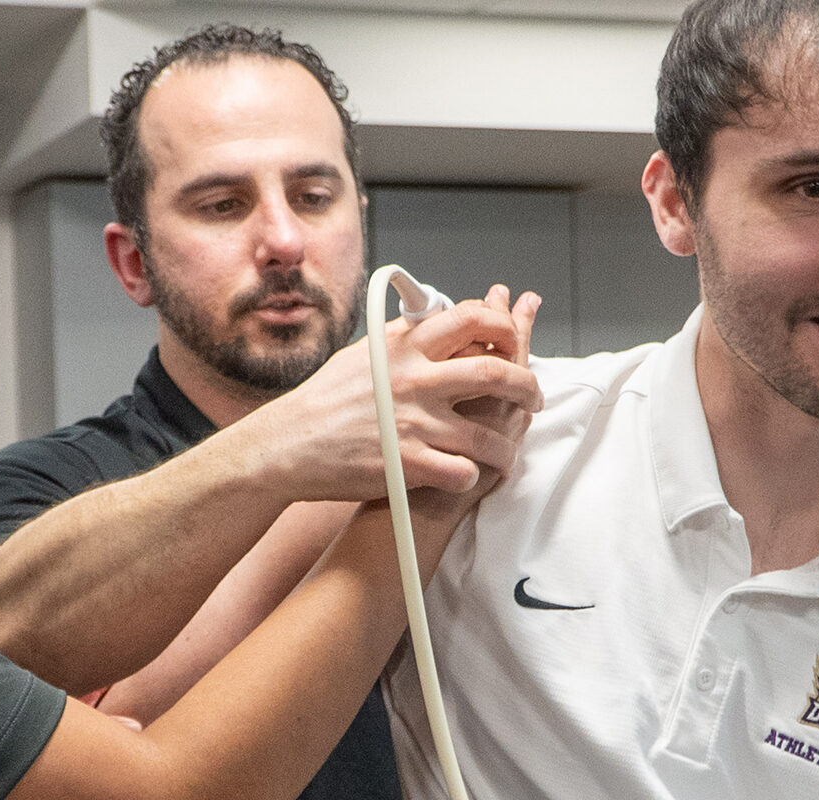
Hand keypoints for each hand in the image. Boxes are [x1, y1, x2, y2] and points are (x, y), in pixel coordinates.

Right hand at [227, 285, 543, 502]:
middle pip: (496, 373)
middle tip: (532, 398)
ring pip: (490, 435)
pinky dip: (472, 477)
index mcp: (404, 347)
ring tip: (507, 452)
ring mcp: (414, 423)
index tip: (515, 341)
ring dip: (507, 447)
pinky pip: (464, 472)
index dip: (505, 327)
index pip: (471, 319)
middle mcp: (415, 380)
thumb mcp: (361, 354)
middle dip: (527, 387)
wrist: (286, 445)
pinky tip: (468, 476)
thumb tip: (433, 322)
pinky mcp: (408, 464)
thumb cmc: (322, 402)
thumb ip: (402, 340)